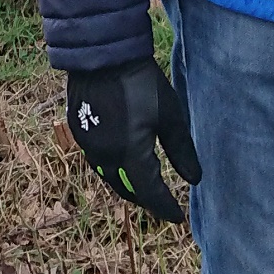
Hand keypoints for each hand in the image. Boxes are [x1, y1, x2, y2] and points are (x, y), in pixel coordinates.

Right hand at [64, 58, 201, 223]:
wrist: (103, 56)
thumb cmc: (142, 83)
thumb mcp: (170, 116)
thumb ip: (182, 151)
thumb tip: (195, 180)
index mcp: (130, 154)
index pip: (149, 193)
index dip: (164, 208)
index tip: (179, 218)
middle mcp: (105, 156)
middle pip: (126, 190)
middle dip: (145, 200)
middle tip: (161, 204)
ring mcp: (88, 145)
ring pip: (109, 177)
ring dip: (127, 185)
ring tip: (143, 186)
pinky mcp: (78, 131)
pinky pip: (98, 160)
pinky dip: (113, 168)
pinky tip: (122, 161)